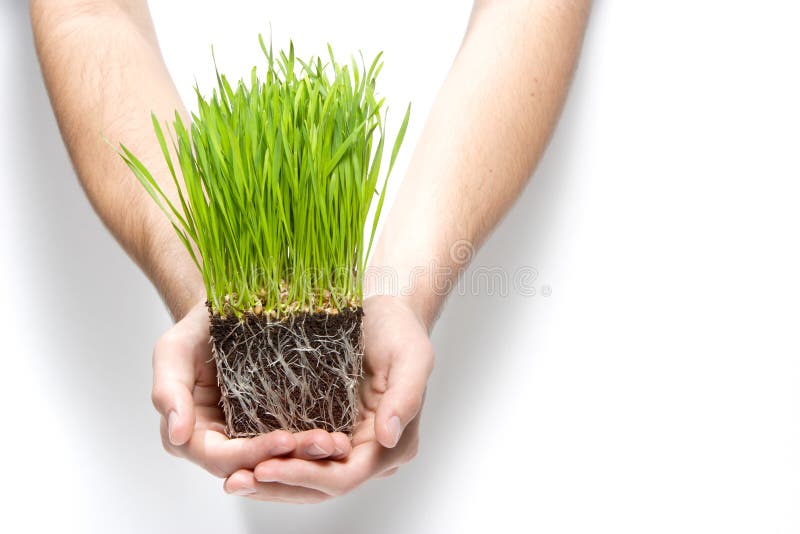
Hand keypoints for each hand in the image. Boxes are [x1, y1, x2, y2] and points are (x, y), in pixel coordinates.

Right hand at [151, 302, 353, 483]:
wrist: (230, 308)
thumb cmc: (197, 329)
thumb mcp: (173, 350)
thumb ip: (168, 390)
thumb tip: (177, 434)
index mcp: (193, 435)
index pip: (221, 458)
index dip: (252, 455)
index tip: (285, 440)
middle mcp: (221, 443)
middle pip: (255, 465)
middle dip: (289, 459)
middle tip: (324, 444)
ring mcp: (249, 435)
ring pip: (278, 461)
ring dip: (308, 457)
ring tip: (336, 444)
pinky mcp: (275, 423)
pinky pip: (294, 443)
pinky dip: (314, 443)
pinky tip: (340, 438)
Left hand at [223, 295, 434, 502]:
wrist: (384, 312)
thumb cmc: (400, 330)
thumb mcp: (411, 356)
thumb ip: (406, 397)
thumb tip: (388, 437)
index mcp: (392, 444)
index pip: (346, 476)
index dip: (306, 476)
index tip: (267, 467)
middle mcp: (369, 452)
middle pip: (322, 486)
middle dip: (280, 486)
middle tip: (238, 480)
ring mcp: (347, 444)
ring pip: (307, 478)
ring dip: (271, 482)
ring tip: (234, 478)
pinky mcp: (327, 429)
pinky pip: (298, 456)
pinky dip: (274, 460)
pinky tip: (244, 460)